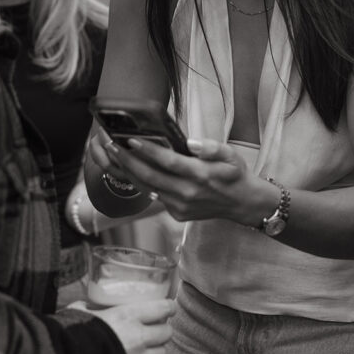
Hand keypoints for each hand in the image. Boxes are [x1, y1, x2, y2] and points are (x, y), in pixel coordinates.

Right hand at [70, 299, 173, 353]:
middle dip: (163, 330)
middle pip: (166, 333)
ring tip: (147, 347)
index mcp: (128, 316)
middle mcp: (138, 338)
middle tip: (156, 327)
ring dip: (156, 349)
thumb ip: (93, 306)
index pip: (163, 308)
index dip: (169, 307)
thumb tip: (90, 303)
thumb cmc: (72, 331)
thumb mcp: (82, 310)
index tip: (168, 306)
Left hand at [104, 137, 267, 224]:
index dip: (147, 151)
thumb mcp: (231, 155)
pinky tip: (133, 170)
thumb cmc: (234, 175)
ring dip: (129, 172)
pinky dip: (142, 183)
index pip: (168, 162)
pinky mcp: (177, 214)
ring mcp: (180, 206)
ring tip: (115, 155)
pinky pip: (155, 196)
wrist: (242, 203)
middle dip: (127, 160)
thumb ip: (210, 148)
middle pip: (150, 176)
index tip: (131, 140)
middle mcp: (187, 193)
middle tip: (111, 145)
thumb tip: (190, 143)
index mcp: (200, 176)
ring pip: (147, 188)